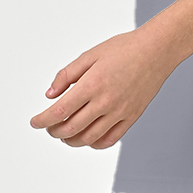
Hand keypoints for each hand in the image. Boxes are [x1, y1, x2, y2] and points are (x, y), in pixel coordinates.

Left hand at [29, 27, 175, 149]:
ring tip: (64, 134)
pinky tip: (87, 138)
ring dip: (71, 140)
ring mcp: (120, 112)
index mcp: (92, 85)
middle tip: (48, 127)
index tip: (34, 122)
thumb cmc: (125, 49)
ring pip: (88, 139)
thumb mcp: (90, 55)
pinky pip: (110, 139)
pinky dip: (94, 143)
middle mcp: (105, 102)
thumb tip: (50, 95)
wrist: (157, 51)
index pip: (59, 111)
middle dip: (54, 131)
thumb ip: (67, 76)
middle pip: (71, 128)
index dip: (42, 121)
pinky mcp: (131, 117)